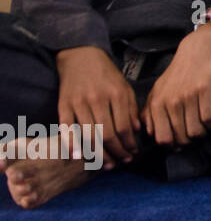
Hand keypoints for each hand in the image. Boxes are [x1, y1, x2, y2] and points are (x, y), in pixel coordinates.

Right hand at [55, 46, 138, 167]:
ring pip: (89, 135)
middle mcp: (98, 99)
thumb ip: (132, 109)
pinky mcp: (63, 105)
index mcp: (116, 94)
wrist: (81, 56)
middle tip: (122, 162)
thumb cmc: (106, 74)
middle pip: (107, 134)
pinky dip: (72, 144)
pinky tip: (78, 157)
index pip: (124, 127)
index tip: (133, 153)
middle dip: (117, 152)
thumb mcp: (125, 87)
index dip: (129, 143)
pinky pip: (67, 128)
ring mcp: (79, 103)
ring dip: (98, 154)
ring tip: (107, 164)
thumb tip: (137, 131)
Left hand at [142, 24, 210, 145]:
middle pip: (180, 138)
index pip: (162, 139)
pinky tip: (209, 119)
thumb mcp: (158, 90)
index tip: (178, 142)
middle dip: (188, 142)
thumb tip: (150, 134)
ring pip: (196, 132)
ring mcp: (188, 97)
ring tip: (202, 127)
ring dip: (201, 134)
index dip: (172, 145)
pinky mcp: (205, 92)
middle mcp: (170, 102)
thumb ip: (150, 112)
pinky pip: (209, 120)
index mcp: (157, 103)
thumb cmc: (178, 72)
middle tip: (192, 135)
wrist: (198, 51)